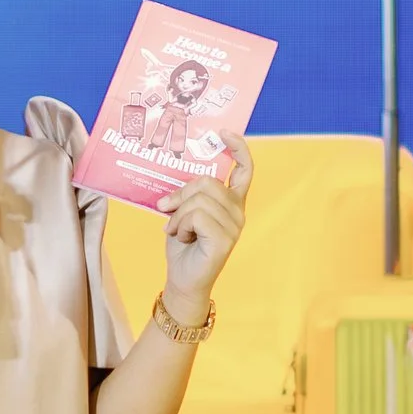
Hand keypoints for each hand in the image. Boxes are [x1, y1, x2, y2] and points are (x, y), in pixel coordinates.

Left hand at [155, 127, 252, 311]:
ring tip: (177, 231)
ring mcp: (234, 225)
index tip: (223, 133)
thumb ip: (187, 195)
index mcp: (231, 201)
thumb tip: (174, 189)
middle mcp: (238, 211)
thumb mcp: (183, 213)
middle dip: (181, 194)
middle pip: (207, 182)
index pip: (244, 169)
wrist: (183, 280)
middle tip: (168, 211)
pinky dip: (180, 226)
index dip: (238, 148)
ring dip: (178, 215)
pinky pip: (195, 216)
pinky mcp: (224, 239)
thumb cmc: (183, 245)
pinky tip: (182, 238)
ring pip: (198, 200)